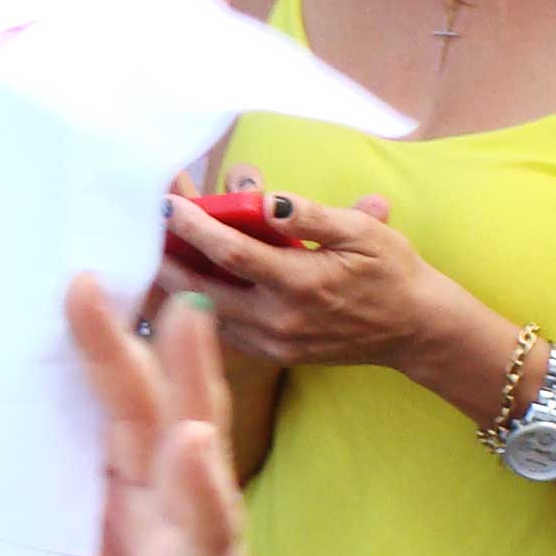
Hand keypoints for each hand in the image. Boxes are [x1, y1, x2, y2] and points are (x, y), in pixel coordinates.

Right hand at [63, 275, 251, 555]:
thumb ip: (196, 532)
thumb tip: (200, 437)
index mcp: (187, 517)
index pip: (163, 411)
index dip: (138, 346)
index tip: (101, 281)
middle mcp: (161, 517)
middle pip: (139, 410)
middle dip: (116, 339)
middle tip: (81, 271)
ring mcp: (127, 543)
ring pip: (110, 439)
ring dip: (95, 380)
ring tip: (68, 319)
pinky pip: (74, 489)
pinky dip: (57, 446)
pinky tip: (29, 427)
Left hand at [153, 165, 457, 374]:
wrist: (414, 329)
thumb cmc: (392, 273)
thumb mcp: (365, 233)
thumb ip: (313, 216)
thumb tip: (268, 200)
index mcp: (302, 285)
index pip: (233, 254)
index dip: (196, 228)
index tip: (167, 204)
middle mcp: (279, 321)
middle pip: (203, 290)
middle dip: (168, 258)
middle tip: (141, 230)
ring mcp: (273, 343)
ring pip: (207, 314)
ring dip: (178, 282)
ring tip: (154, 251)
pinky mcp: (272, 355)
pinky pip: (223, 329)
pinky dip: (199, 304)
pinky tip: (183, 280)